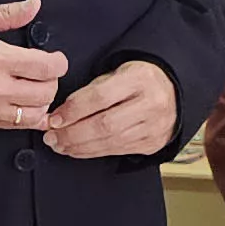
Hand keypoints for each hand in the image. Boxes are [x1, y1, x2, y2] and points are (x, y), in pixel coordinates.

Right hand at [0, 0, 67, 130]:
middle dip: (52, 81)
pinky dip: (30, 117)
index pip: (46, 66)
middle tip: (45, 73)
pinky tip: (26, 105)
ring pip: (36, 113)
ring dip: (42, 101)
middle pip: (46, 91)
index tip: (56, 60)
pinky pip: (19, 126)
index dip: (59, 63)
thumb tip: (32, 6)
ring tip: (35, 89)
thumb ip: (6, 14)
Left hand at [48, 59, 175, 159]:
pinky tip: (77, 149)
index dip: (73, 110)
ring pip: (110, 142)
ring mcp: (153, 127)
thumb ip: (91, 92)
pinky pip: (117, 151)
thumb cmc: (138, 80)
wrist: (173, 91)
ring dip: (79, 146)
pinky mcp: (152, 144)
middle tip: (52, 137)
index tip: (55, 118)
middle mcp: (150, 104)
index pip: (100, 97)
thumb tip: (61, 114)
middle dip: (72, 134)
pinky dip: (92, 152)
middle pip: (105, 125)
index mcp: (140, 79)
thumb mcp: (117, 74)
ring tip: (60, 144)